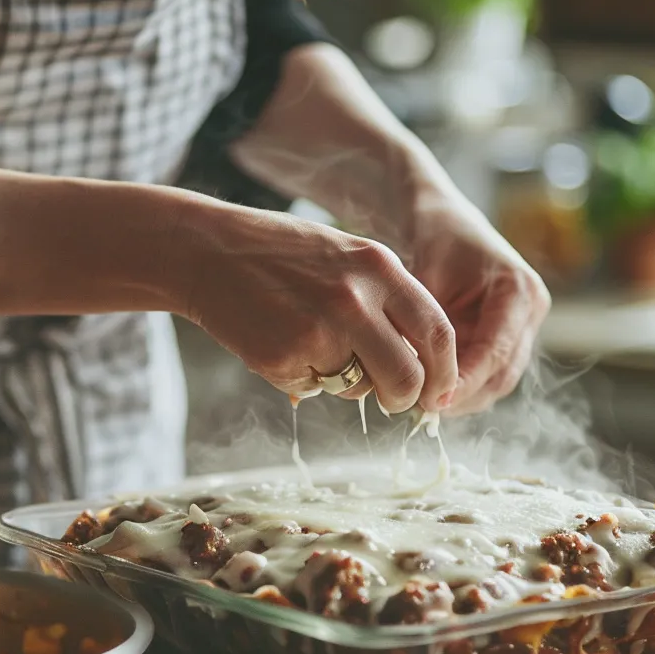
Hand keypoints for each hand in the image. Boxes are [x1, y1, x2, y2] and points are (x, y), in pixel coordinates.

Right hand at [177, 205, 457, 413]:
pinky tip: (283, 344)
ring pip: (360, 388)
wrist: (209, 252)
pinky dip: (305, 379)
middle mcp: (355, 300)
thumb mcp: (348, 258)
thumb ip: (387, 300)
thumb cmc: (281, 256)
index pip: (438, 332)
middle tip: (395, 401)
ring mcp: (319, 332)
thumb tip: (424, 362)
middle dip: (405, 398)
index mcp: (379, 268)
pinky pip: (315, 389)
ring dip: (348, 383)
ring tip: (317, 348)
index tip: (438, 391)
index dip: (446, 372)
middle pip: (408, 377)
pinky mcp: (285, 358)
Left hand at [409, 197, 550, 414]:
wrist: (441, 218)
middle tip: (422, 409)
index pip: (496, 352)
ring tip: (422, 405)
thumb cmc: (434, 238)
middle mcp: (530, 311)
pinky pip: (486, 373)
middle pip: (503, 375)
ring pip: (497, 381)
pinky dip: (460, 386)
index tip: (433, 401)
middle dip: (463, 397)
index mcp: (520, 291)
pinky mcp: (505, 337)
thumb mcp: (427, 277)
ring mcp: (522, 327)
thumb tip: (415, 377)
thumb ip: (427, 327)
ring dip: (462, 398)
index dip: (466, 382)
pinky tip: (429, 392)